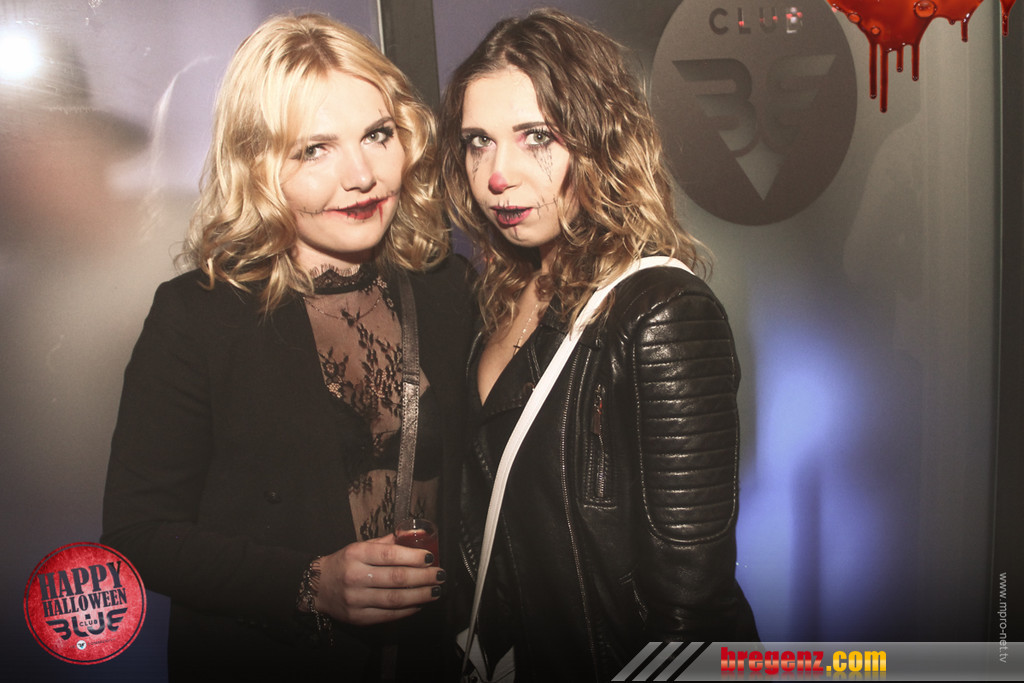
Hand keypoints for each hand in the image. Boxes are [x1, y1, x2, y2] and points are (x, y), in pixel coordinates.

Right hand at [314, 535, 444, 625]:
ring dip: (420, 596)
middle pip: (396, 578)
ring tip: (436, 591)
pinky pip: (388, 615)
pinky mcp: (358, 617)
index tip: (431, 558)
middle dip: (423, 578)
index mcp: (356, 554)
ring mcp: (356, 599)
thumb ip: (391, 541)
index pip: (389, 555)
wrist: (317, 587)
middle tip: (440, 576)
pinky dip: (407, 610)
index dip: (413, 557)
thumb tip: (419, 534)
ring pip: (394, 599)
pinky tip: (419, 603)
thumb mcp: (363, 546)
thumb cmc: (346, 563)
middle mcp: (355, 576)